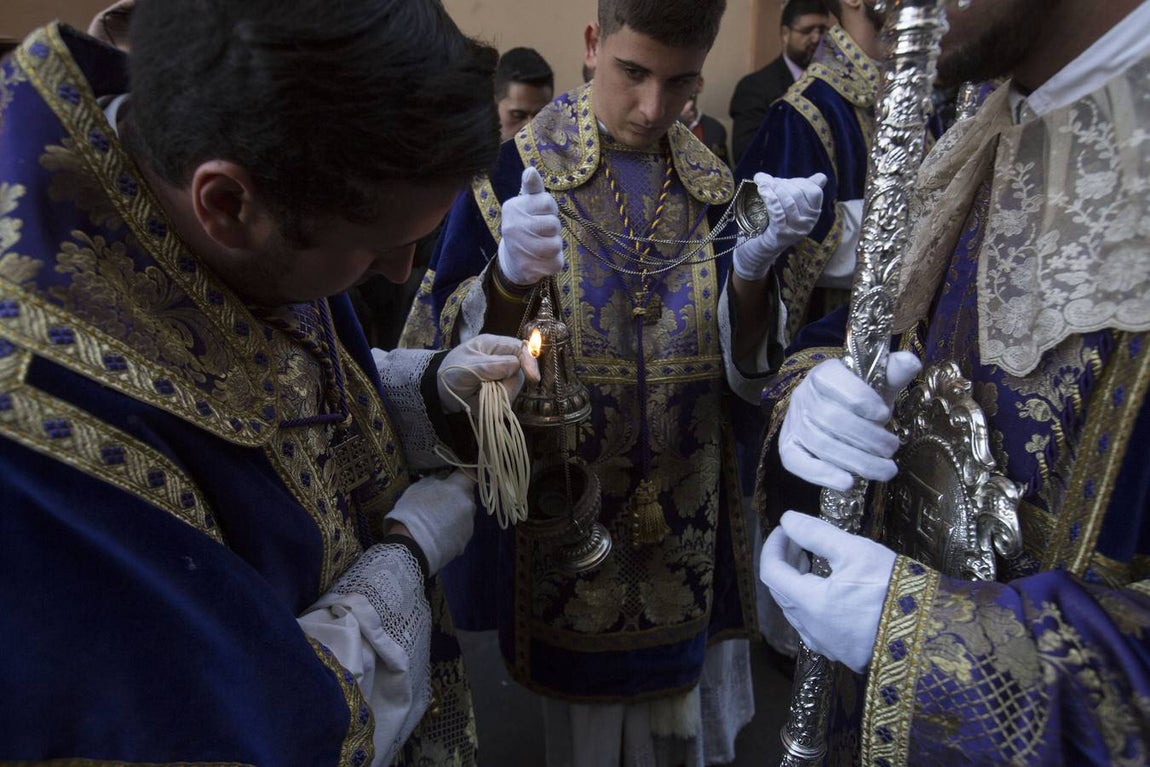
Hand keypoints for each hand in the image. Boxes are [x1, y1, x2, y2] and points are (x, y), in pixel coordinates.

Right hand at [384, 471, 476, 574]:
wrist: (411, 546)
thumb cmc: (412, 512)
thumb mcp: (418, 487)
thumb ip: (435, 481)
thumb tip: (441, 481)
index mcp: (459, 488)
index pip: (469, 474)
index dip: (461, 476)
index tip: (453, 477)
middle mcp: (469, 505)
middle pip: (467, 496)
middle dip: (457, 497)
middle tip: (441, 501)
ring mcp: (469, 525)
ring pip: (465, 515)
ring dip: (455, 515)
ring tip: (437, 522)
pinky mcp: (465, 543)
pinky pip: (460, 531)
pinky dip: (452, 531)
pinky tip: (438, 536)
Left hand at [439, 333, 539, 413]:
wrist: (438, 391)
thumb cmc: (450, 371)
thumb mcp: (467, 366)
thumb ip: (491, 366)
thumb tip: (516, 364)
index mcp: (495, 345)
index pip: (521, 349)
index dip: (529, 362)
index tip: (533, 378)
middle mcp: (502, 359)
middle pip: (520, 372)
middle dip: (507, 385)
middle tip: (488, 389)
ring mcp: (502, 376)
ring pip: (514, 388)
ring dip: (500, 395)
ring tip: (480, 394)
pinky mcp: (500, 391)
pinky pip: (507, 400)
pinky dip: (496, 404)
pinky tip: (483, 400)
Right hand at [497, 166, 563, 286]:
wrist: (512, 260)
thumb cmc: (524, 225)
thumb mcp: (527, 203)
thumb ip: (532, 187)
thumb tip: (531, 170)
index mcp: (513, 207)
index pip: (548, 202)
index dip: (550, 209)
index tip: (540, 214)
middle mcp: (513, 227)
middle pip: (554, 224)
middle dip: (552, 229)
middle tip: (541, 232)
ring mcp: (520, 249)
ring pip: (556, 245)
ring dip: (555, 245)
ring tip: (542, 245)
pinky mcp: (529, 269)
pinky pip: (556, 263)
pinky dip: (554, 262)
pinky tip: (542, 260)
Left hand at [733, 172, 826, 279]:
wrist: (754, 249)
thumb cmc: (771, 223)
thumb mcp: (789, 206)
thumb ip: (803, 191)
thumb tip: (821, 177)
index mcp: (813, 214)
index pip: (814, 191)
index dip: (797, 181)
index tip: (780, 180)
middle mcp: (808, 223)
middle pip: (798, 194)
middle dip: (781, 183)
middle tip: (765, 181)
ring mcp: (795, 231)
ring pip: (788, 201)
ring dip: (773, 187)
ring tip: (761, 182)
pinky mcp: (781, 235)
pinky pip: (777, 212)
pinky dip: (769, 197)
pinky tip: (762, 189)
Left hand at [760, 510, 895, 672]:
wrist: (931, 635)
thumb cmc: (894, 589)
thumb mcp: (855, 551)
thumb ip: (816, 534)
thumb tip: (788, 520)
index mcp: (809, 604)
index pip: (771, 572)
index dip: (773, 546)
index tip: (786, 529)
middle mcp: (811, 629)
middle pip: (780, 591)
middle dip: (784, 562)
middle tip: (797, 540)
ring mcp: (826, 645)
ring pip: (795, 610)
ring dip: (796, 583)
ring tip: (810, 560)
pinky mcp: (842, 653)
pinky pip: (813, 626)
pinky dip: (810, 602)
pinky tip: (828, 590)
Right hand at [778, 352, 920, 491]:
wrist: (836, 413)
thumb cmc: (861, 399)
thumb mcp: (878, 383)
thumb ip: (893, 373)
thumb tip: (911, 361)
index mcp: (823, 374)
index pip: (834, 382)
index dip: (860, 399)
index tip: (884, 415)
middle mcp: (803, 396)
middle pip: (831, 419)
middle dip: (867, 437)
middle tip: (892, 449)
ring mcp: (793, 423)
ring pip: (821, 444)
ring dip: (857, 461)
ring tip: (886, 471)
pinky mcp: (789, 447)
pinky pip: (797, 463)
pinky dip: (822, 475)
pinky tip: (848, 483)